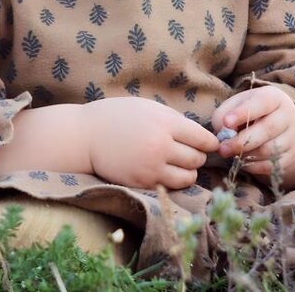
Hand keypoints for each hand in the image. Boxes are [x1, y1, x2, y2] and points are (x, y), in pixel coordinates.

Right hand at [84, 97, 220, 189]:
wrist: (86, 136)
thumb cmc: (118, 117)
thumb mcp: (149, 108)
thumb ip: (174, 120)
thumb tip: (202, 135)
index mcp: (165, 123)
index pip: (203, 139)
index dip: (209, 142)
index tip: (206, 143)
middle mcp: (161, 146)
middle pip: (197, 159)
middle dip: (196, 156)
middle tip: (188, 152)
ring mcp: (151, 167)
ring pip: (188, 177)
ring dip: (188, 172)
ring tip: (177, 164)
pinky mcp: (142, 183)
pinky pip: (170, 187)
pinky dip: (172, 181)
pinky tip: (163, 171)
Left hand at [211, 85, 294, 189]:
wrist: (278, 127)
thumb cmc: (251, 112)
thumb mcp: (237, 105)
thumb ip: (224, 113)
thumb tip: (222, 131)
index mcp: (274, 98)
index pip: (261, 103)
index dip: (243, 113)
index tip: (226, 122)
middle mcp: (287, 116)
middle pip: (267, 129)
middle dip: (241, 141)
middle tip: (222, 149)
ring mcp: (291, 137)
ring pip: (268, 150)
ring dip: (245, 155)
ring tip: (231, 153)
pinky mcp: (290, 156)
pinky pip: (270, 165)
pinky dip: (253, 166)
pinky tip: (242, 161)